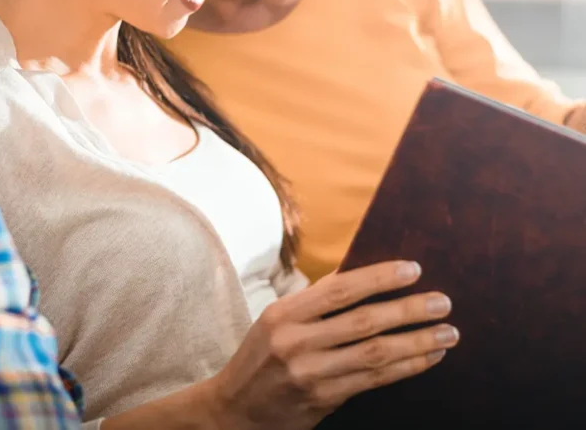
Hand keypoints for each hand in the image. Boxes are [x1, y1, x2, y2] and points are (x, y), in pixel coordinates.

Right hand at [207, 260, 457, 429]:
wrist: (234, 413)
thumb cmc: (259, 357)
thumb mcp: (276, 319)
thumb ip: (315, 299)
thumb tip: (358, 271)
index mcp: (284, 313)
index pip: (340, 288)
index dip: (379, 278)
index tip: (413, 270)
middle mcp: (297, 342)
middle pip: (364, 322)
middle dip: (409, 310)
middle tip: (443, 302)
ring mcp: (311, 375)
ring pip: (375, 354)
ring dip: (417, 342)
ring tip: (448, 332)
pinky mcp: (324, 401)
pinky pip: (373, 381)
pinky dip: (405, 368)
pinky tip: (427, 357)